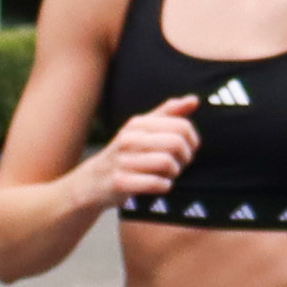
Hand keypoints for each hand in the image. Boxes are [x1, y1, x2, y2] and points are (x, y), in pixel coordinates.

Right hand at [87, 96, 201, 205]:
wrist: (93, 181)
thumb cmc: (125, 154)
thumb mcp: (143, 129)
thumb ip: (168, 113)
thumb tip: (194, 100)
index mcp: (138, 123)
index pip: (181, 126)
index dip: (192, 141)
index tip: (188, 149)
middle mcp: (129, 138)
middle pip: (176, 143)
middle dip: (185, 157)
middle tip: (179, 164)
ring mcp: (123, 160)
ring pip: (167, 163)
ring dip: (174, 173)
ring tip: (168, 174)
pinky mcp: (120, 182)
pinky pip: (155, 183)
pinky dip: (164, 186)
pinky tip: (160, 184)